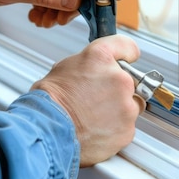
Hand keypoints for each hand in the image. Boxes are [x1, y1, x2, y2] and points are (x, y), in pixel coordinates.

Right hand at [31, 35, 143, 166]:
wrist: (49, 132)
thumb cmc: (50, 103)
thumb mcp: (63, 68)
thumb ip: (88, 66)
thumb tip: (92, 71)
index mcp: (102, 58)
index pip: (126, 46)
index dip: (126, 54)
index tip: (128, 58)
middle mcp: (119, 79)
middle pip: (130, 80)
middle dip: (116, 89)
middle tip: (96, 97)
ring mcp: (126, 106)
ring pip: (130, 106)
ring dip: (117, 110)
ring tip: (93, 116)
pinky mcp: (127, 130)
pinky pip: (125, 127)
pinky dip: (114, 129)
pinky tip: (95, 128)